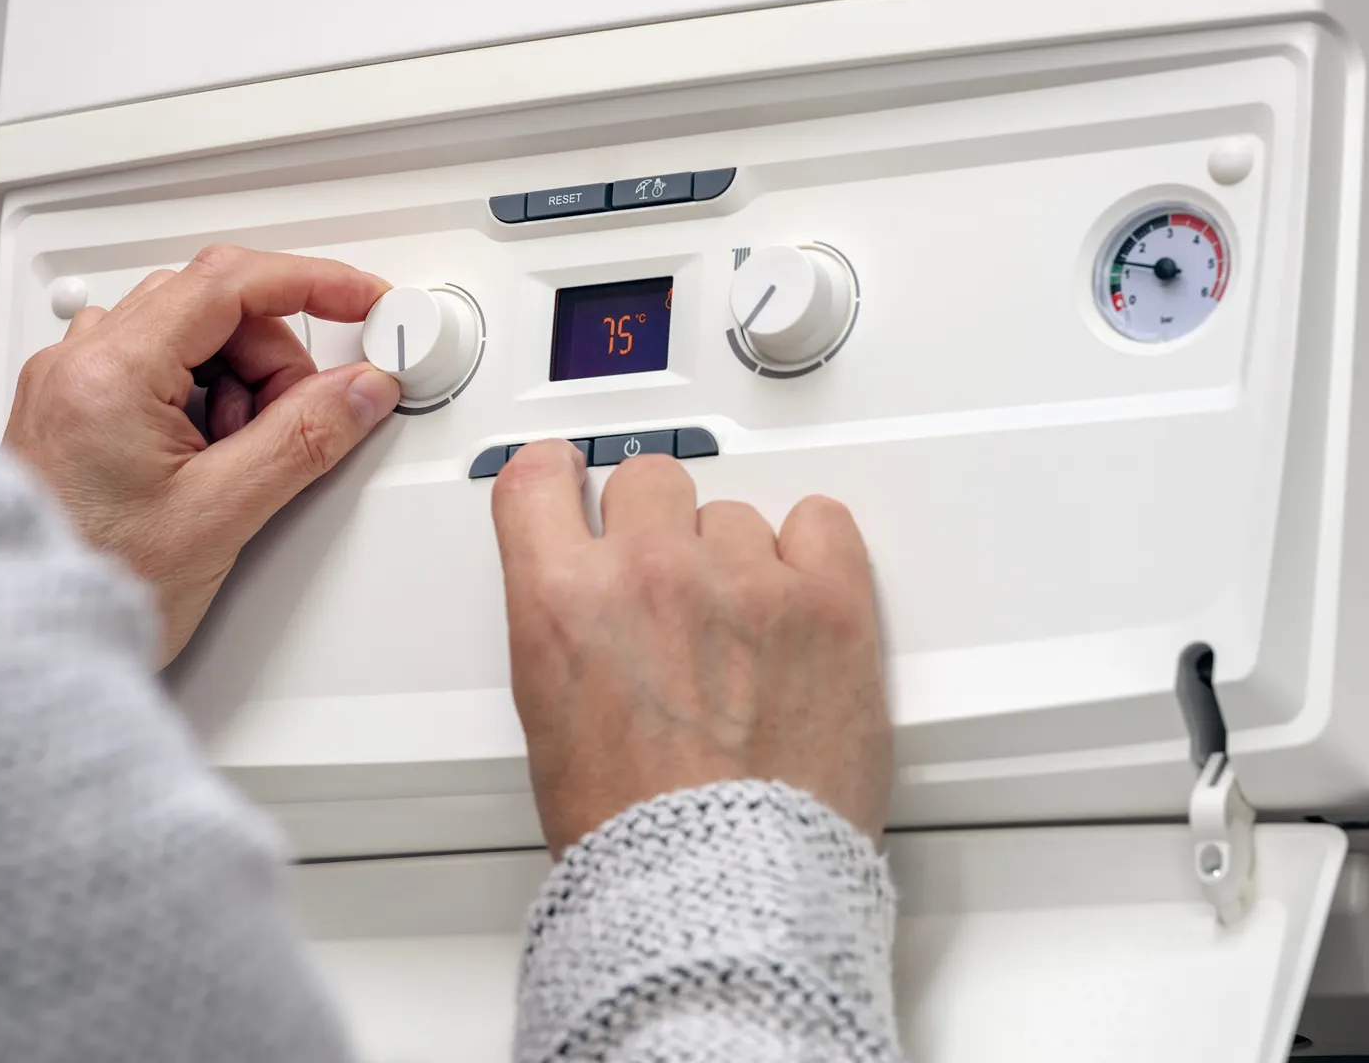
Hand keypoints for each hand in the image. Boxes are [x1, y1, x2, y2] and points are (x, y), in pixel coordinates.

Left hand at [3, 245, 400, 666]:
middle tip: (292, 426)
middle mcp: (77, 365)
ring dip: (238, 382)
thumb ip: (303, 440)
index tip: (363, 300)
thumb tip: (359, 389)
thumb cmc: (93, 587)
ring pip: (187, 336)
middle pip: (212, 307)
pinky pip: (157, 370)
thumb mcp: (220, 516)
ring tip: (234, 461)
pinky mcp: (73, 411)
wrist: (19, 645)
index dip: (312, 282)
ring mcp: (69, 385)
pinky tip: (205, 460)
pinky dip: (202, 401)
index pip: (227, 284)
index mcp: (107, 375)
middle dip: (272, 358)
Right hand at [491, 440, 890, 855]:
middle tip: (673, 593)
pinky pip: (821, 521)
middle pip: (650, 481)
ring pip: (735, 514)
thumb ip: (567, 625)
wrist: (720, 891)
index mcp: (563, 599)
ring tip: (742, 638)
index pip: (540, 477)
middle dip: (658, 529)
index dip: (560, 478)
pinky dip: (813, 553)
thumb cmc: (635, 834)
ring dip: (736, 560)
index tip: (573, 482)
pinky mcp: (829, 601)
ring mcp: (744, 581)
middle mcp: (650, 572)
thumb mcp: (548, 717)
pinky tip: (798, 600)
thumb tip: (588, 591)